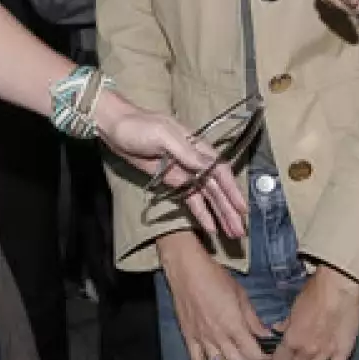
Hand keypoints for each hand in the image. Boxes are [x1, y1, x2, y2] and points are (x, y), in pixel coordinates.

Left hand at [95, 94, 246, 240]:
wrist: (117, 127)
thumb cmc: (139, 126)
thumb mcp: (164, 136)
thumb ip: (187, 152)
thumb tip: (209, 165)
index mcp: (196, 146)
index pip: (219, 170)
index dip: (232, 190)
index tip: (241, 208)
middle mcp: (194, 160)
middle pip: (217, 188)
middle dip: (229, 208)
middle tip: (239, 230)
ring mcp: (184, 172)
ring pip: (208, 196)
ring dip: (220, 214)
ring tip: (231, 233)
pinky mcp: (172, 181)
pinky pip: (191, 199)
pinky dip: (202, 213)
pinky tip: (211, 227)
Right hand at [158, 232, 272, 359]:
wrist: (187, 270)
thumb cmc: (215, 277)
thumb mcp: (240, 294)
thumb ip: (252, 318)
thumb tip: (266, 333)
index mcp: (234, 325)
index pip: (253, 353)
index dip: (263, 358)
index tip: (267, 356)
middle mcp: (219, 336)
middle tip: (253, 357)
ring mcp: (203, 339)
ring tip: (236, 358)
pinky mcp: (189, 337)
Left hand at [273, 266, 358, 359]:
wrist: (339, 286)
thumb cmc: (314, 291)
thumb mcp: (295, 306)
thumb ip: (287, 323)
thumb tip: (278, 329)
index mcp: (292, 339)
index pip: (280, 359)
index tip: (281, 357)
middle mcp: (307, 350)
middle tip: (296, 358)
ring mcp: (326, 353)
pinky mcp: (344, 351)